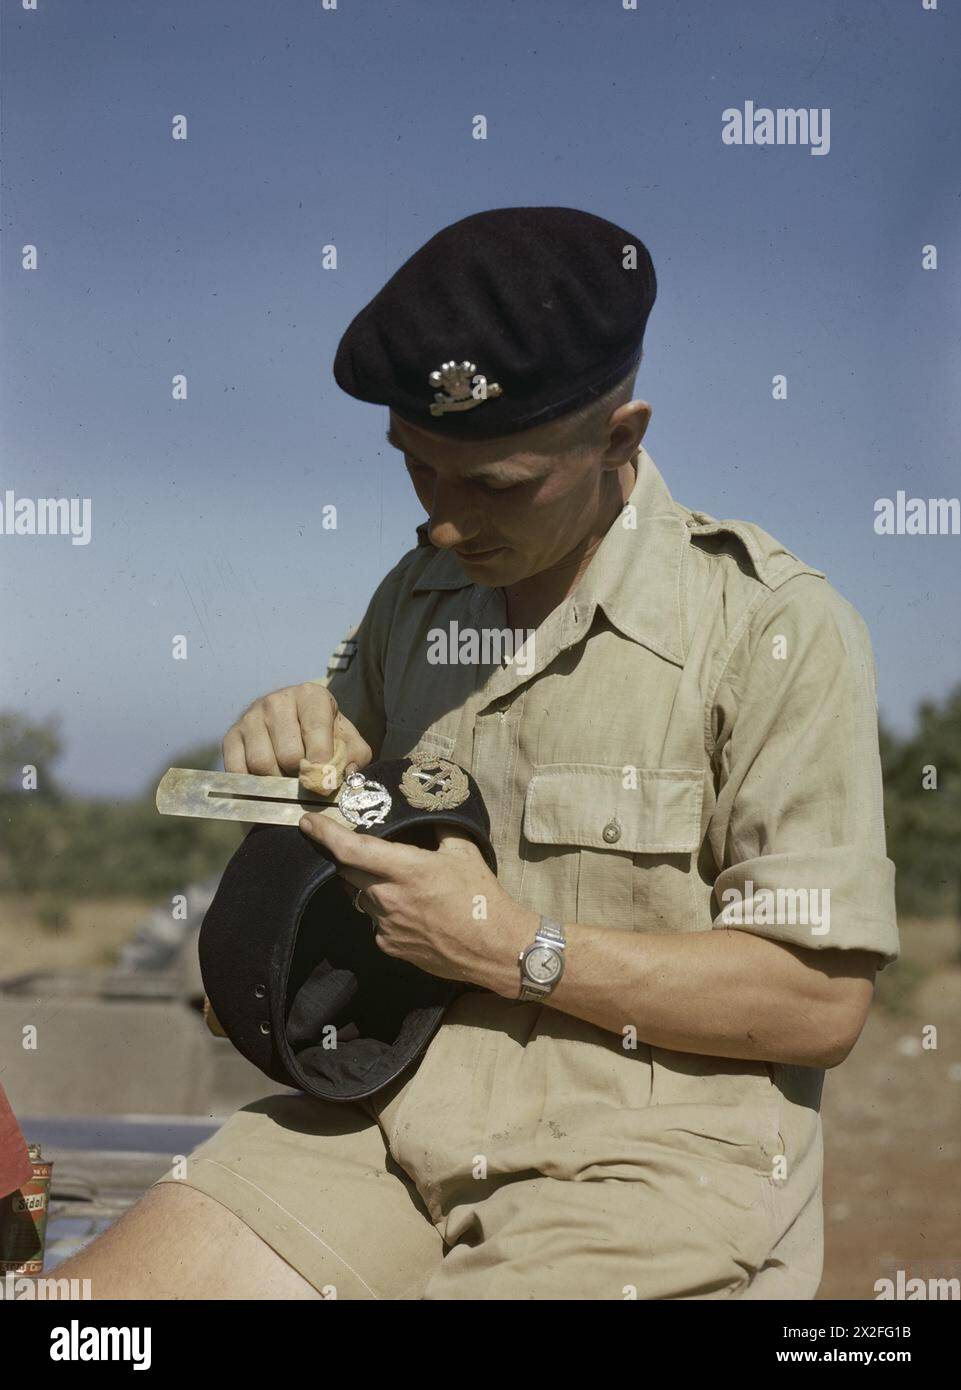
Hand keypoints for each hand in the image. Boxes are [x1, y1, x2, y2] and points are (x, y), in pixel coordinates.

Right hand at [222, 682, 370, 777]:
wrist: (292, 721)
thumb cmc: (323, 733)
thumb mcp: (346, 738)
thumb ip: (354, 755)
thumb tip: (346, 775)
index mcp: (310, 696)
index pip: (315, 730)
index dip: (321, 761)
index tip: (325, 781)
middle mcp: (276, 701)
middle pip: (288, 754)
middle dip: (300, 775)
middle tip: (307, 780)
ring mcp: (250, 717)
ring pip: (262, 764)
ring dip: (278, 781)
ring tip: (288, 779)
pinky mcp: (231, 736)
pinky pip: (238, 770)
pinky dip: (253, 784)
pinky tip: (267, 781)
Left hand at [297, 814, 537, 993]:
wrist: (496, 948)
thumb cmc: (483, 897)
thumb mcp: (464, 851)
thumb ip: (440, 826)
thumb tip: (427, 808)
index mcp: (406, 870)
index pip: (351, 849)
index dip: (324, 834)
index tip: (308, 822)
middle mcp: (388, 898)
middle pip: (347, 871)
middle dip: (346, 856)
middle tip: (354, 845)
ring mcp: (385, 926)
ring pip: (360, 896)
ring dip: (368, 884)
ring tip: (394, 880)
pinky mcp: (389, 946)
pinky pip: (374, 920)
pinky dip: (382, 909)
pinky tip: (408, 909)